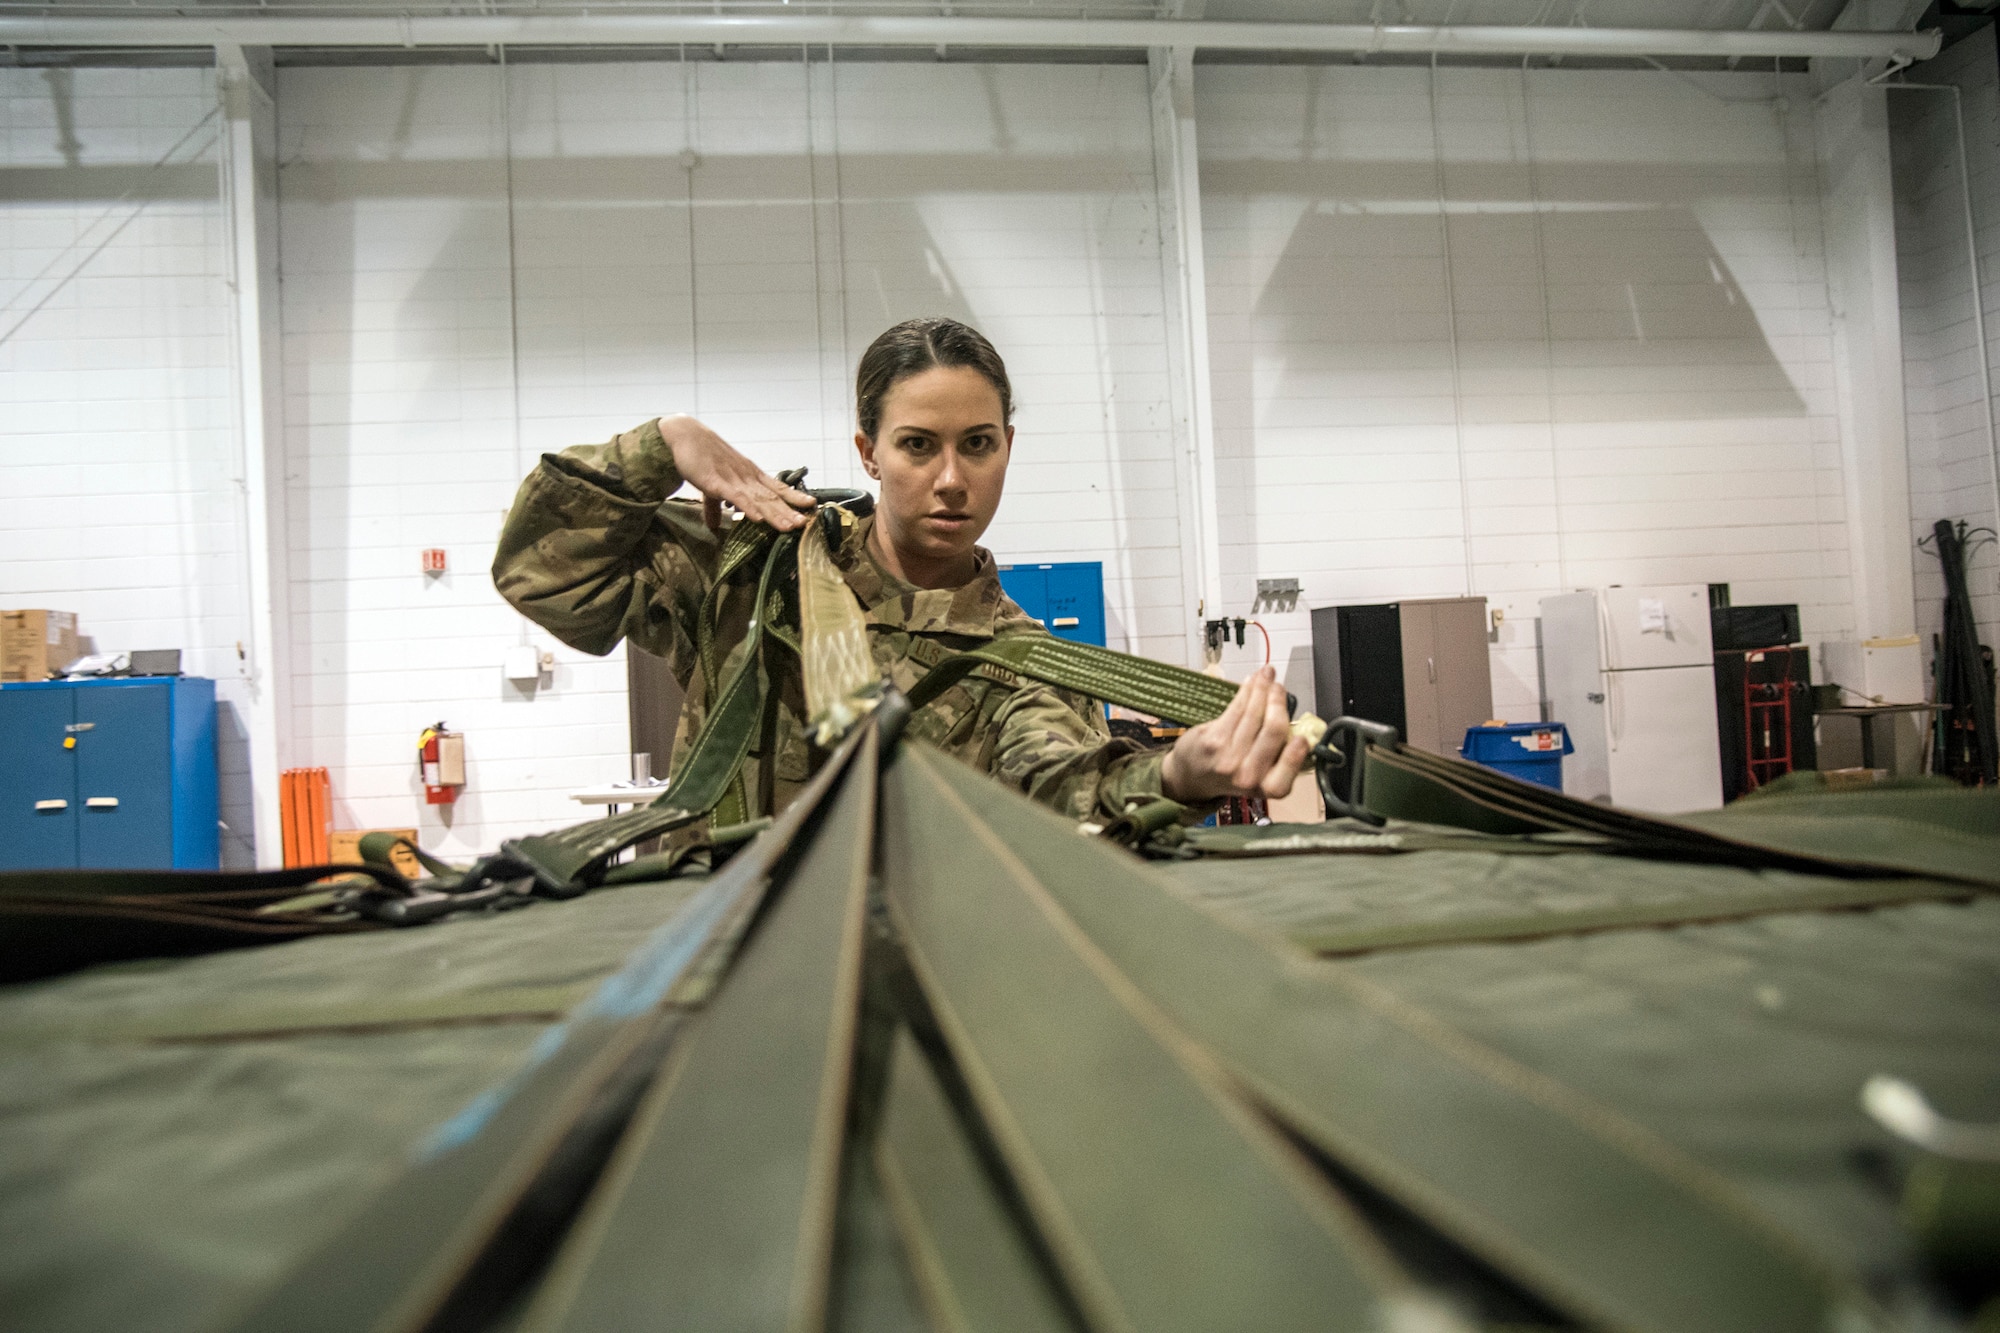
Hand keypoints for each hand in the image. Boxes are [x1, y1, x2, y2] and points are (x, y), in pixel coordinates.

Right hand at [657, 414, 815, 531]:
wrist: (685, 435)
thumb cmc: (701, 457)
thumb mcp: (712, 486)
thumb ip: (716, 507)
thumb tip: (714, 526)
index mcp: (749, 476)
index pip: (777, 488)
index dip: (794, 497)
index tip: (811, 505)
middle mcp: (746, 477)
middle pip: (772, 498)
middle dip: (789, 512)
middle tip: (806, 524)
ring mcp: (733, 479)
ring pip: (758, 500)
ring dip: (775, 514)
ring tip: (790, 526)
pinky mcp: (715, 482)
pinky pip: (734, 497)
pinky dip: (747, 507)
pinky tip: (757, 518)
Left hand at [1160, 666, 1310, 803]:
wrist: (1191, 777)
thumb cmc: (1231, 772)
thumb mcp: (1260, 775)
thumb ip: (1280, 754)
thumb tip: (1298, 720)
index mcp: (1266, 787)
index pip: (1288, 769)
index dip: (1297, 752)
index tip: (1302, 735)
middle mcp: (1248, 774)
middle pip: (1273, 730)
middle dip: (1278, 702)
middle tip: (1279, 687)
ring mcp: (1228, 756)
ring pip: (1254, 713)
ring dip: (1262, 688)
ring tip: (1267, 674)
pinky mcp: (1213, 739)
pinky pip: (1236, 708)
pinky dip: (1247, 691)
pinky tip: (1252, 681)